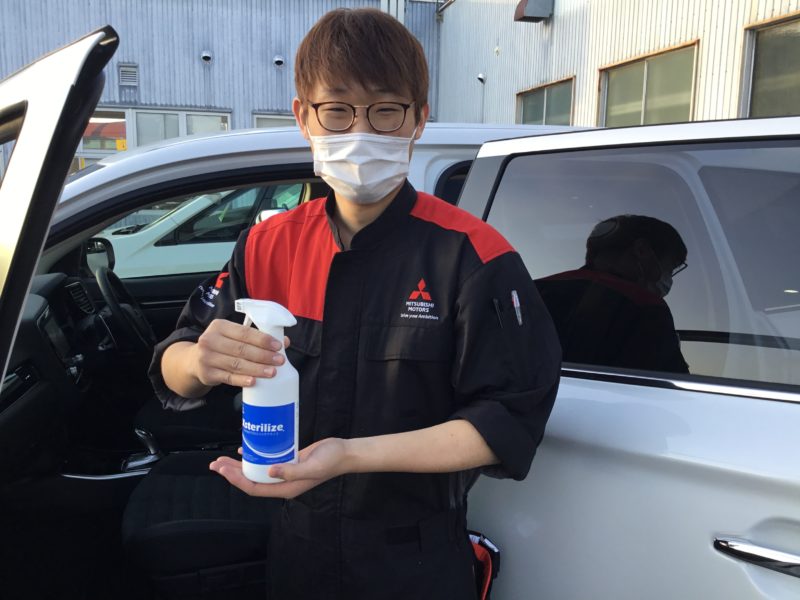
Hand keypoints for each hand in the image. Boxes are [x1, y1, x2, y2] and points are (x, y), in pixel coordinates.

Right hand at [190, 318, 289, 387]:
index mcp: (219, 326)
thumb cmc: (221, 346)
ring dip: (256, 369)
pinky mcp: (207, 374)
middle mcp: (210, 340)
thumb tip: (285, 341)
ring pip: (236, 364)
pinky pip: (228, 377)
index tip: (278, 346)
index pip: (245, 332)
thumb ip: (256, 338)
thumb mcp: (233, 337)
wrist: (194, 360)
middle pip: (242, 349)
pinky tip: (254, 381)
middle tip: (280, 361)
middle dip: (263, 355)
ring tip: (272, 372)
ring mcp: (206, 357)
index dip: (263, 339)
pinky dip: (242, 380)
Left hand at [209, 438, 348, 498]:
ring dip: (239, 466)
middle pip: (251, 480)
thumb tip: (269, 471)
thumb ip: (291, 470)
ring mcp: (284, 472)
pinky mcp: (288, 461)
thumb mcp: (312, 466)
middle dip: (232, 473)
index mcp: (285, 488)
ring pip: (256, 471)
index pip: (254, 487)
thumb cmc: (331, 460)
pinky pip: (266, 461)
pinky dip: (254, 456)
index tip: (223, 469)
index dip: (236, 480)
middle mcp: (282, 483)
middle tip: (215, 464)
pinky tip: (245, 448)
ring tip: (223, 459)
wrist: (345, 453)